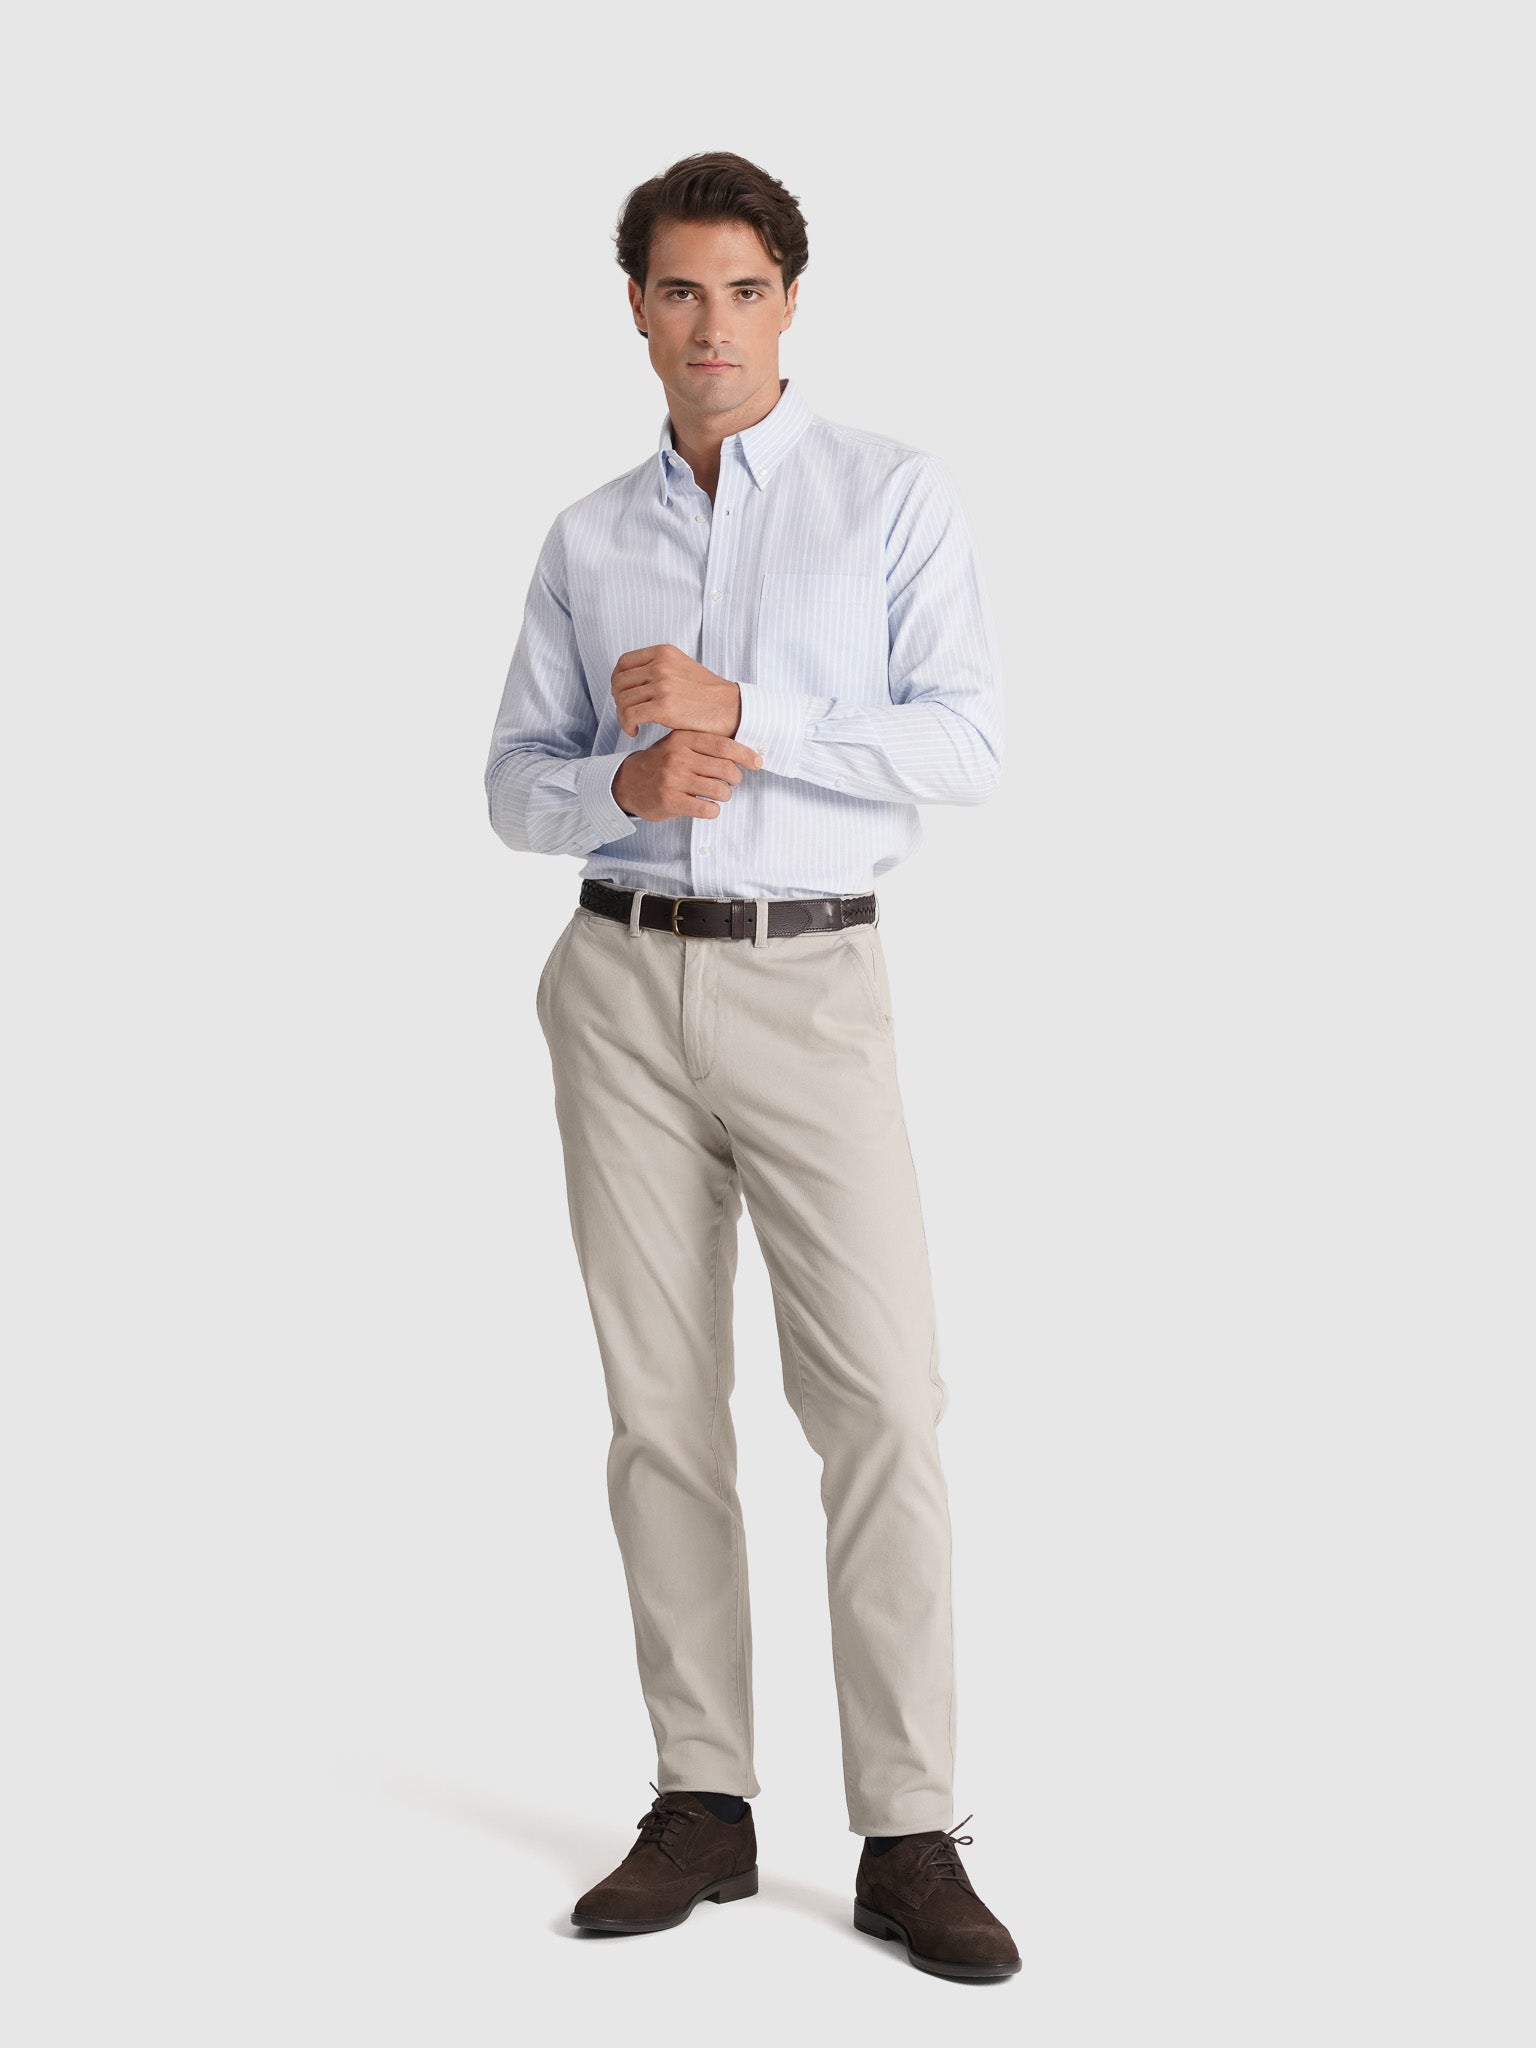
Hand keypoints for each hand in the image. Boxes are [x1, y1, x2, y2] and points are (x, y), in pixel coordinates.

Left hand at [611, 644, 741, 738]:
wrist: (730, 708)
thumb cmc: (706, 694)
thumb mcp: (681, 667)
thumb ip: (658, 668)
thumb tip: (631, 680)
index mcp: (664, 652)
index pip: (624, 662)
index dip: (617, 680)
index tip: (623, 694)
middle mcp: (661, 665)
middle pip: (619, 682)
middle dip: (619, 700)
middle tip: (628, 712)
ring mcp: (662, 685)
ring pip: (622, 700)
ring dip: (623, 715)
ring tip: (632, 724)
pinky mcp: (664, 707)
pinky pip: (630, 715)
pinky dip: (627, 725)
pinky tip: (635, 731)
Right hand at [612, 730, 762, 822]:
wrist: (627, 782)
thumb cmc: (661, 762)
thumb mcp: (678, 743)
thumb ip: (705, 743)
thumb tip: (743, 750)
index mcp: (683, 738)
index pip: (724, 745)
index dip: (746, 755)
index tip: (758, 763)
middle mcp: (678, 756)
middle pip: (726, 769)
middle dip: (736, 778)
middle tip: (732, 781)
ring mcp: (674, 779)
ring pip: (720, 790)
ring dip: (725, 795)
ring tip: (717, 794)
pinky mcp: (671, 801)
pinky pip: (707, 809)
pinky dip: (713, 810)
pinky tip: (707, 806)